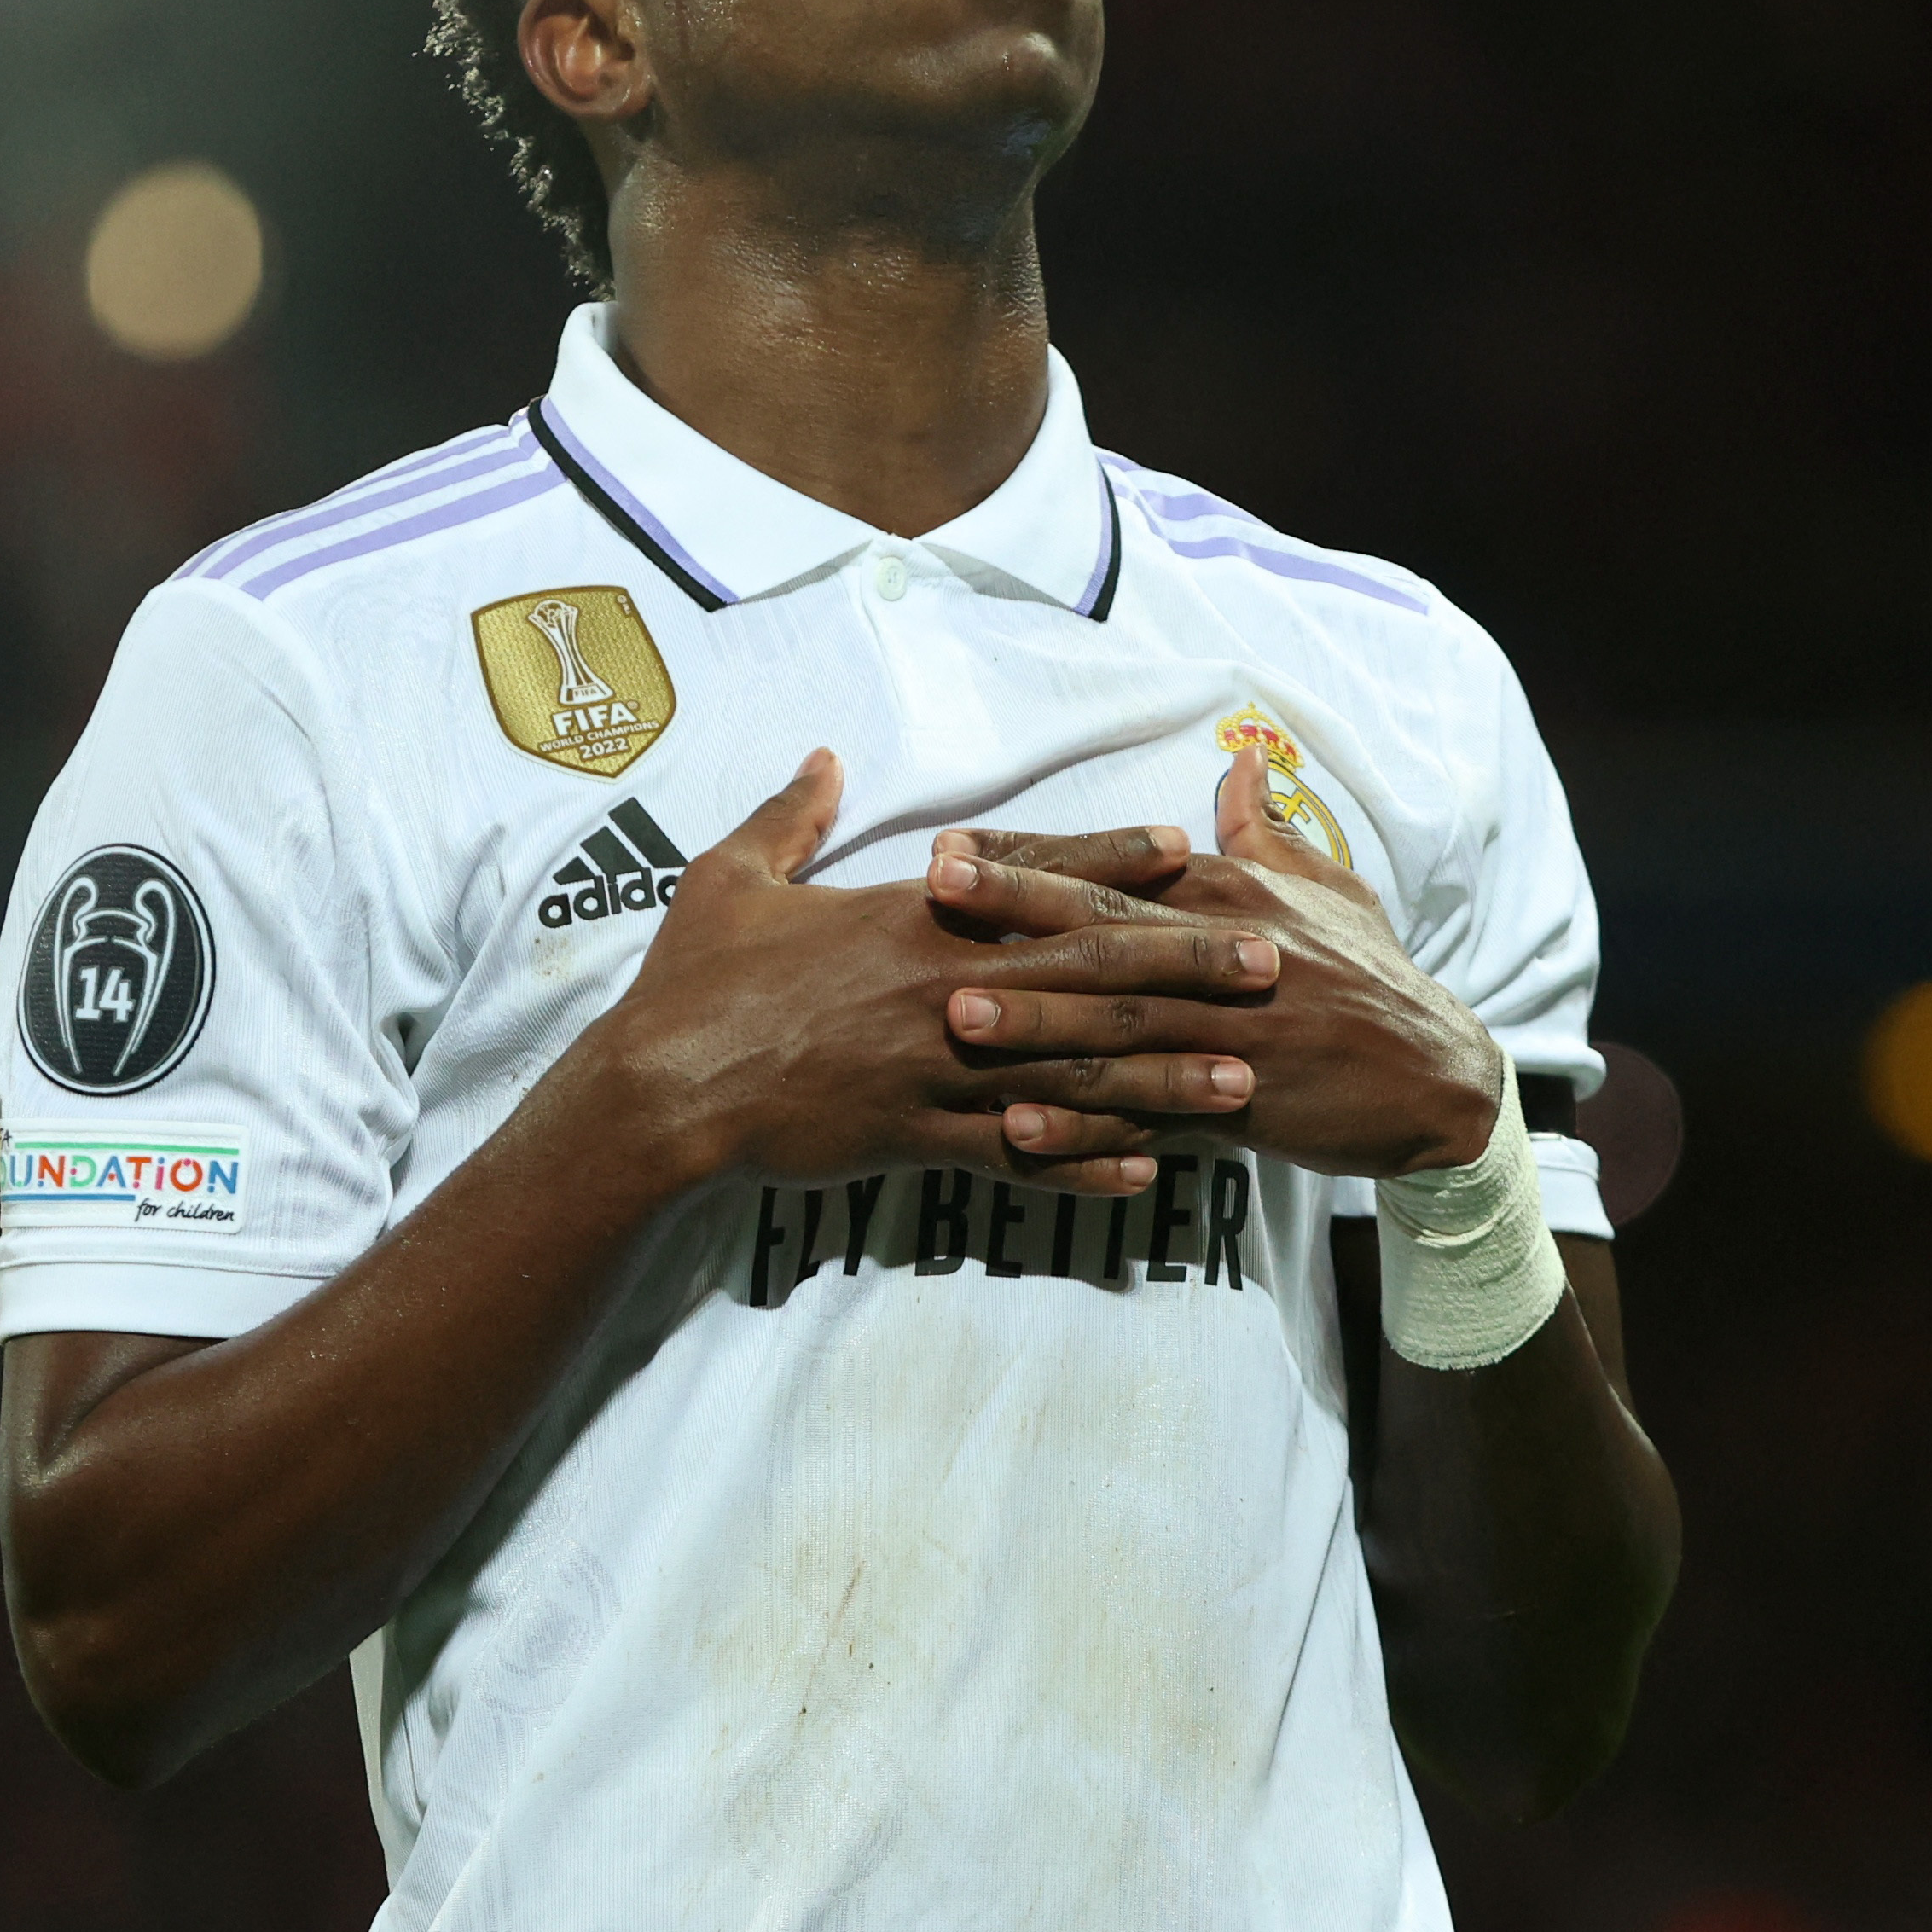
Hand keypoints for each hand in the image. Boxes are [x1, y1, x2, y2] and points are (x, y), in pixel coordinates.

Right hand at [590, 750, 1281, 1194]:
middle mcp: (942, 987)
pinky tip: (1149, 1174)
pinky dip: (1084, 1164)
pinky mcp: (917, 1137)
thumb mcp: (731, 878)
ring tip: (1243, 1083)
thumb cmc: (693, 981)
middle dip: (1185, 967)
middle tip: (1270, 964)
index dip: (1110, 861)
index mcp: (909, 916)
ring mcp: (937, 1068)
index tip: (1183, 850)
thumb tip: (820, 757)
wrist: (661, 1090)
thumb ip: (788, 815)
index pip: (1030, 878)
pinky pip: (1019, 1155)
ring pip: (1073, 1070)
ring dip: (1165, 1077)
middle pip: (1085, 971)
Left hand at [921, 749, 1502, 1181]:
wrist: (1442, 1077)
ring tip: (955, 1018)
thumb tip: (1239, 764)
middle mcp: (1227, 957)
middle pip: (1107, 930)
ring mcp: (1233, 1035)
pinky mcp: (1244, 1107)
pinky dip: (1086, 1128)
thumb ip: (1265, 834)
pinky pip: (1149, 1117)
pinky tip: (1021, 1132)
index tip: (952, 848)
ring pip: (1120, 1025)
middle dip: (1016, 913)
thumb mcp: (1327, 891)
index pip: (1115, 866)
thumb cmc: (1371, 979)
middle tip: (931, 897)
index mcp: (1233, 899)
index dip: (1032, 857)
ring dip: (1036, 1024)